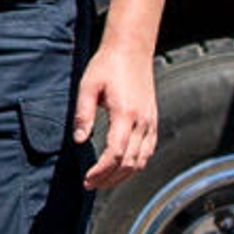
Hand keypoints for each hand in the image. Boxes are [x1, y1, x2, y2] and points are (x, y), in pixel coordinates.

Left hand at [73, 42, 159, 188]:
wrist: (132, 49)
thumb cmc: (107, 65)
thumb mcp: (88, 87)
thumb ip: (83, 114)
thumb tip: (80, 140)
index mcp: (125, 113)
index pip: (116, 153)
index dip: (101, 171)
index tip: (87, 178)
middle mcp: (142, 121)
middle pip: (129, 163)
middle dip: (109, 179)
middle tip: (90, 184)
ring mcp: (150, 122)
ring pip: (141, 161)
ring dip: (123, 176)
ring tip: (103, 181)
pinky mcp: (153, 121)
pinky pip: (148, 151)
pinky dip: (136, 165)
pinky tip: (121, 168)